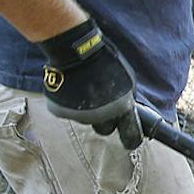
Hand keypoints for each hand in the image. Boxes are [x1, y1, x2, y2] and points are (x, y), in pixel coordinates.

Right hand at [36, 17, 142, 148]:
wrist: (74, 52)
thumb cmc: (103, 61)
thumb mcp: (127, 80)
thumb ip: (126, 100)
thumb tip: (128, 110)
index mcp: (121, 109)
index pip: (131, 136)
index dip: (131, 139)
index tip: (130, 141)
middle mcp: (101, 117)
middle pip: (105, 129)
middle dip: (104, 120)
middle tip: (100, 103)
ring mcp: (79, 116)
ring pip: (86, 119)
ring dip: (86, 109)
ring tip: (84, 89)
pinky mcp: (61, 112)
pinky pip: (68, 112)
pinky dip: (69, 103)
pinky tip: (71, 88)